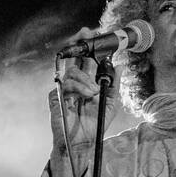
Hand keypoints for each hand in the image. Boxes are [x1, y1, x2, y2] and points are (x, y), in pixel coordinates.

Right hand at [49, 26, 103, 158]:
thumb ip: (113, 85)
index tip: (94, 33)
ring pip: (72, 72)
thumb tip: (119, 65)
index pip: (86, 61)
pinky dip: (79, 88)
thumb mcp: (109, 104)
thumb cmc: (94, 126)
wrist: (83, 144)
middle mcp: (74, 84)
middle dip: (80, 43)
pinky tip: (87, 95)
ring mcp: (64, 91)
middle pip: (74, 58)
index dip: (88, 47)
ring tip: (94, 92)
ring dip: (86, 79)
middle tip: (85, 32)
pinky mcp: (56, 98)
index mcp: (86, 83)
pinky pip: (66, 85)